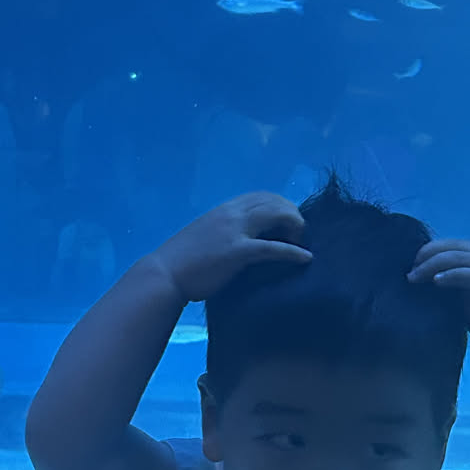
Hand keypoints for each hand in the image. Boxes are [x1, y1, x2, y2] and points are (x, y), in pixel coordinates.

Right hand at [151, 192, 311, 302]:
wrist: (164, 275)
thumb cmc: (182, 261)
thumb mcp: (205, 236)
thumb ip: (223, 231)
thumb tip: (240, 238)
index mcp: (224, 210)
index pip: (261, 195)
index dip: (280, 204)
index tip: (287, 222)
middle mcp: (231, 214)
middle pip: (274, 201)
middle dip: (292, 213)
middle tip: (299, 233)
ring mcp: (235, 231)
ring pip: (278, 215)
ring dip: (296, 227)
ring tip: (301, 242)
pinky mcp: (237, 251)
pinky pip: (273, 248)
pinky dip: (293, 252)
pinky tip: (305, 259)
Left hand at [408, 238, 469, 356]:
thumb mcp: (463, 295)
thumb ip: (449, 280)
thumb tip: (416, 275)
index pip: (452, 244)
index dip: (429, 250)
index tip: (410, 265)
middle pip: (454, 246)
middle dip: (428, 255)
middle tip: (410, 272)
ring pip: (460, 257)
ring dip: (434, 264)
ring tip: (416, 277)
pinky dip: (452, 275)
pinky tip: (436, 282)